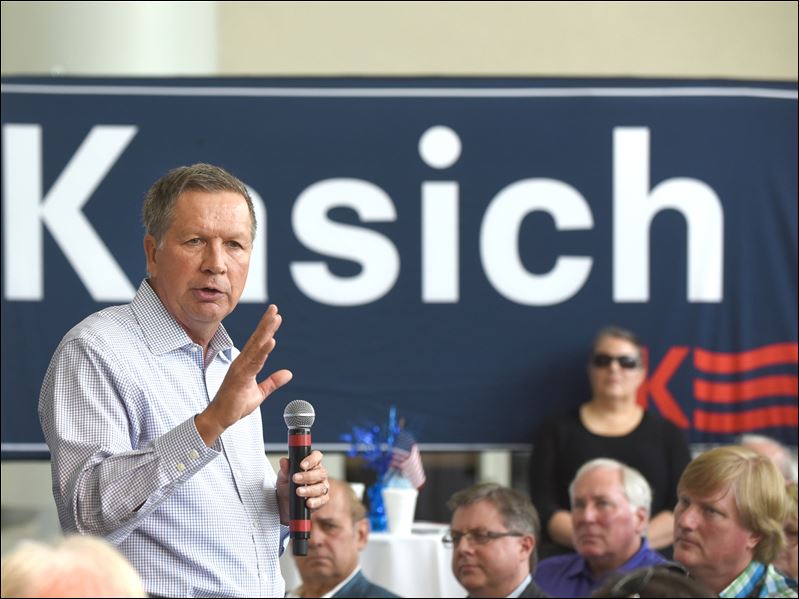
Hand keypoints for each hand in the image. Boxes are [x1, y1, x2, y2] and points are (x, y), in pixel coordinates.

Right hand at [195, 304, 292, 445]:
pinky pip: (254, 363)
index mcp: (246, 364)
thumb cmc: (235, 404)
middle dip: (266, 323)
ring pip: (256, 347)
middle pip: (256, 339)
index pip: (258, 343)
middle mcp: (242, 362)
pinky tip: (271, 341)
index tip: (276, 316)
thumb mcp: (259, 393)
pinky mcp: (240, 378)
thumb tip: (288, 373)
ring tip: (274, 319)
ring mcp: (240, 369)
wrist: (220, 418)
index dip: (267, 329)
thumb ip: (272, 382)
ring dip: (266, 332)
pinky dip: (263, 351)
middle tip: (274, 308)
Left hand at [277, 450, 328, 523]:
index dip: (311, 459)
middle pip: (320, 473)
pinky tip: (308, 502)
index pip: (317, 457)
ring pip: (321, 487)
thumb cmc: (288, 485)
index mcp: (312, 464)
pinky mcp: (323, 500)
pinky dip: (315, 502)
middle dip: (307, 476)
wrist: (286, 502)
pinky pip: (322, 500)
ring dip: (309, 490)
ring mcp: (322, 487)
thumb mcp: (283, 476)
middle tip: (295, 478)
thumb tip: (283, 461)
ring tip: (298, 492)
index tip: (302, 465)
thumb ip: (285, 469)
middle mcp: (320, 474)